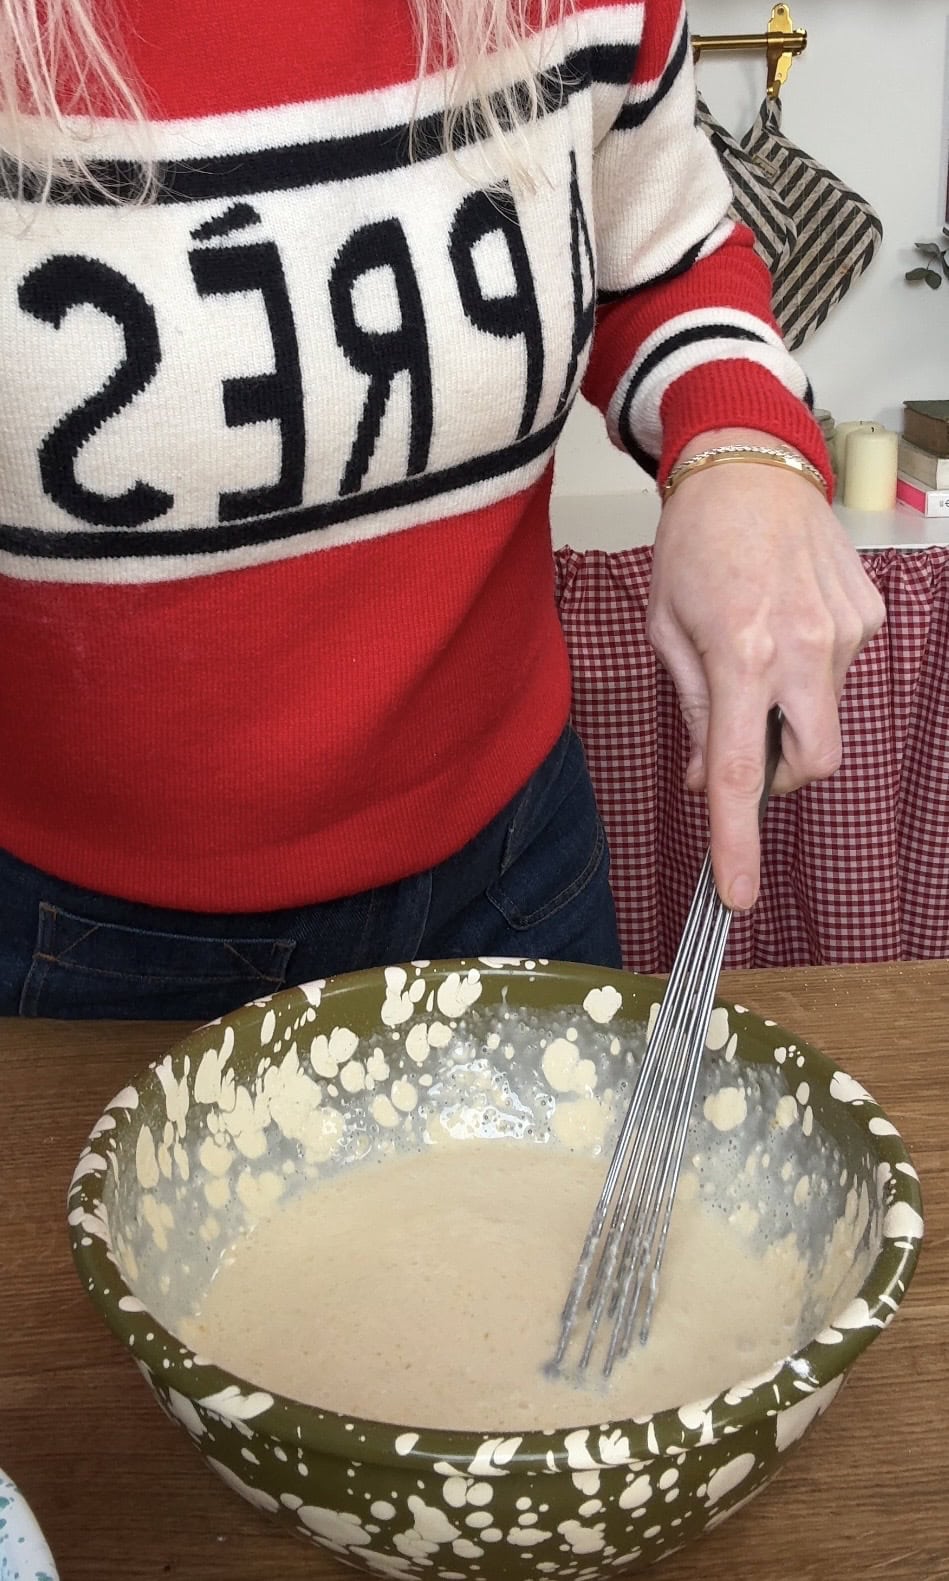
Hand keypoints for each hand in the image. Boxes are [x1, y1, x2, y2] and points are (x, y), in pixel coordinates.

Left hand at [646, 436, 884, 910]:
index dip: (738, 841)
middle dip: (780, 778)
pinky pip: (839, 671)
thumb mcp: (666, 631)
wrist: (751, 465)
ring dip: (790, 712)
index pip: (743, 772)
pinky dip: (810, 671)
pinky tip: (785, 622)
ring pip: (825, 716)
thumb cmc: (694, 546)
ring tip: (758, 652)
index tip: (736, 895)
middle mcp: (803, 648)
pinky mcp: (867, 614)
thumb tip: (709, 779)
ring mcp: (845, 631)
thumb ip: (692, 711)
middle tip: (745, 748)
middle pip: (812, 763)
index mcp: (741, 655)